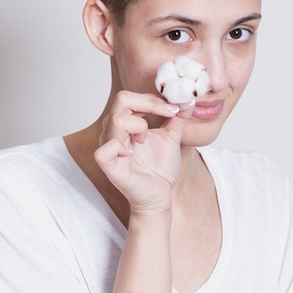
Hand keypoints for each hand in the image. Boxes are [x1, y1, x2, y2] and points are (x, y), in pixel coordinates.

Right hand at [94, 90, 191, 215]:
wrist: (160, 195)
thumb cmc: (160, 167)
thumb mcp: (172, 137)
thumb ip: (178, 117)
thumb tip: (187, 99)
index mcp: (126, 122)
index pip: (131, 97)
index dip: (155, 99)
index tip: (176, 107)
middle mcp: (114, 132)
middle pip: (121, 99)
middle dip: (150, 104)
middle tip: (168, 115)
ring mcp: (110, 149)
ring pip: (116, 120)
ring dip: (139, 126)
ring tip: (145, 140)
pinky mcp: (109, 167)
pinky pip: (104, 151)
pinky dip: (120, 148)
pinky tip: (132, 154)